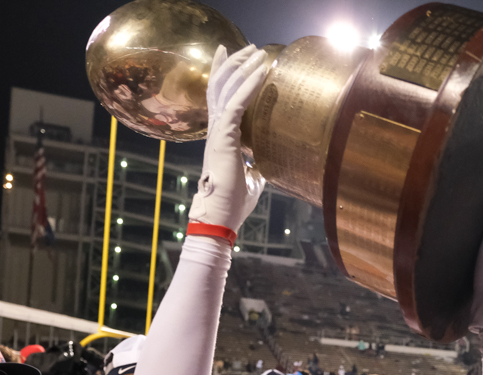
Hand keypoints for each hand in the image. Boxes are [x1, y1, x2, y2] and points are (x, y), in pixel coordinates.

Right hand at [186, 45, 268, 232]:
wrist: (221, 219)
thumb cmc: (233, 203)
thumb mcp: (252, 179)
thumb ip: (256, 165)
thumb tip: (267, 162)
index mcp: (220, 138)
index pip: (219, 99)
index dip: (224, 76)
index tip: (229, 56)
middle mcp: (215, 131)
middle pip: (220, 87)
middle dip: (233, 64)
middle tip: (248, 47)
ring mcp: (217, 133)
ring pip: (226, 90)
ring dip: (242, 68)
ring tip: (256, 52)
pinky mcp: (224, 139)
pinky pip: (236, 105)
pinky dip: (249, 86)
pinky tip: (261, 73)